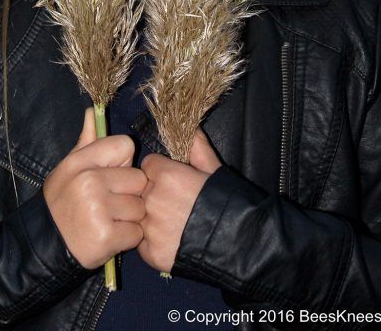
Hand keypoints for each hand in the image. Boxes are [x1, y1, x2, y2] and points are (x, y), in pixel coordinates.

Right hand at [43, 107, 147, 268]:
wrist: (44, 245)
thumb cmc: (62, 202)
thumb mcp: (69, 168)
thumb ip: (87, 141)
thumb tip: (92, 110)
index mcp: (81, 162)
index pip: (126, 145)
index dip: (122, 163)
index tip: (110, 176)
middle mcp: (90, 182)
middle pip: (138, 179)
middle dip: (129, 194)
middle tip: (109, 204)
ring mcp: (98, 210)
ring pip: (140, 208)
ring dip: (129, 218)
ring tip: (108, 220)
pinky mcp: (106, 237)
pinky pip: (136, 233)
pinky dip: (127, 238)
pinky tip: (108, 237)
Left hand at [137, 126, 221, 272]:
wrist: (239, 244)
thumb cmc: (228, 202)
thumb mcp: (214, 169)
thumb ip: (197, 147)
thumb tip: (191, 128)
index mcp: (165, 175)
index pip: (148, 166)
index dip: (161, 173)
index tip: (174, 182)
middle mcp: (153, 199)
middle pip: (142, 190)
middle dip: (154, 194)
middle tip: (176, 205)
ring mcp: (150, 228)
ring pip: (140, 215)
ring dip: (152, 218)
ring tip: (176, 225)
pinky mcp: (150, 253)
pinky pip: (143, 241)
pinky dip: (154, 242)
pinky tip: (173, 242)